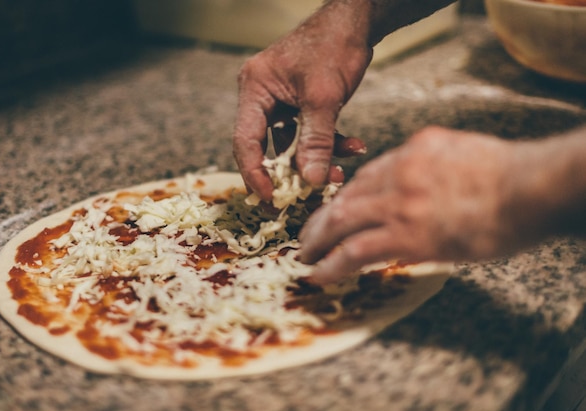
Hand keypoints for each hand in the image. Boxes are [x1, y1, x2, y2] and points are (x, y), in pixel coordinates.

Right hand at [232, 1, 374, 200]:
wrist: (356, 21)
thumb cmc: (334, 46)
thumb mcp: (324, 98)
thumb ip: (316, 141)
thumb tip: (310, 180)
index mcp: (254, 89)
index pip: (245, 141)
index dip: (255, 174)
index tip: (271, 198)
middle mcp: (262, 97)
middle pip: (267, 147)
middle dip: (291, 171)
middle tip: (305, 195)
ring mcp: (280, 101)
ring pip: (292, 144)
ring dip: (317, 159)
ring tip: (342, 171)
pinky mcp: (299, 104)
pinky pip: (308, 133)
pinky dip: (328, 143)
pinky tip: (353, 146)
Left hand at [299, 126, 545, 283]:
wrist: (528, 188)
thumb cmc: (510, 175)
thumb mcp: (465, 152)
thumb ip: (437, 164)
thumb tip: (425, 183)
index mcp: (414, 150)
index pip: (368, 175)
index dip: (347, 196)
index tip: (338, 211)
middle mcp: (397, 172)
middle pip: (346, 196)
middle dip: (321, 218)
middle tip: (308, 235)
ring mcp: (399, 203)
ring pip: (341, 221)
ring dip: (318, 241)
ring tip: (305, 256)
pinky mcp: (406, 235)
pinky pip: (355, 252)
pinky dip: (332, 265)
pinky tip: (320, 276)